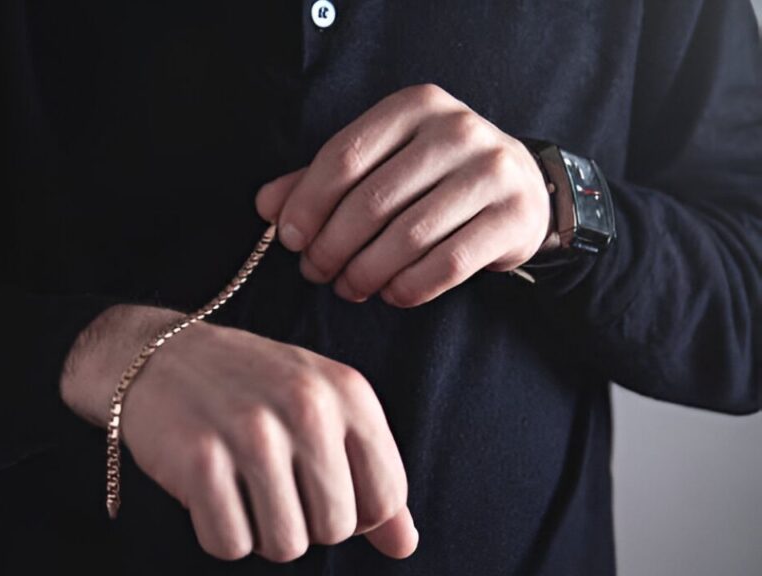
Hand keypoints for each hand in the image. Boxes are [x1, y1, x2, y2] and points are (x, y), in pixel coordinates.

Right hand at [61, 304, 417, 562]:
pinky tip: (210, 491)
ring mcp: (252, 432)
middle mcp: (307, 407)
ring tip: (243, 487)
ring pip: (285, 545)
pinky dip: (219, 533)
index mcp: (349, 392)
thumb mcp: (324, 409)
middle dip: (304, 524)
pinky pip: (229, 543)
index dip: (355, 515)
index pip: (385, 499)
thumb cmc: (253, 388)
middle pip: (335, 530)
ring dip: (261, 532)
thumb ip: (371, 475)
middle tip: (272, 485)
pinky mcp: (199, 458)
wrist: (159, 356)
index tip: (319, 490)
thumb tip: (404, 547)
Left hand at [255, 83, 551, 306]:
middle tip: (316, 273)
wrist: (521, 187)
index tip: (289, 240)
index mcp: (413, 106)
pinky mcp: (513, 217)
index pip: (344, 156)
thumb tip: (267, 206)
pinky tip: (391, 294)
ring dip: (367, 273)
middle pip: (373, 201)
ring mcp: (490, 171)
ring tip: (349, 288)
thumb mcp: (379, 163)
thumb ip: (321, 179)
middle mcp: (456, 130)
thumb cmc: (432, 176)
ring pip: (408, 237)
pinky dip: (409, 287)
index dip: (308, 204)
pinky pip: (447, 264)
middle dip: (333, 247)